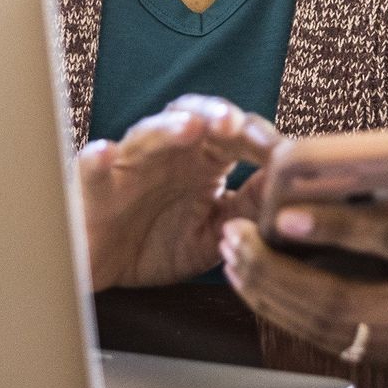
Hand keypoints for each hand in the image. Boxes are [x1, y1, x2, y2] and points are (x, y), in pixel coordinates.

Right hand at [76, 94, 282, 290]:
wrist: (105, 270)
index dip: (259, 138)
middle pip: (195, 116)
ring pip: (148, 134)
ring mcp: (130, 165)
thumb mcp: (215, 232)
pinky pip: (91, 167)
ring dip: (168, 128)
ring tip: (190, 127)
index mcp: (203, 160)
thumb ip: (251, 209)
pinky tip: (104, 154)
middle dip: (217, 116)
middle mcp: (169, 153)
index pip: (237, 135)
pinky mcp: (93, 187)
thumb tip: (295, 188)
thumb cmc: (158, 244)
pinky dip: (96, 159)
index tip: (285, 154)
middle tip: (236, 125)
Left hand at [218, 144, 387, 370]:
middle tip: (235, 236)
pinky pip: (331, 341)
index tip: (283, 214)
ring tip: (234, 254)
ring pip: (330, 326)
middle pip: (347, 298)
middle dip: (279, 269)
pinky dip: (286, 312)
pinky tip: (255, 282)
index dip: (339, 228)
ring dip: (271, 292)